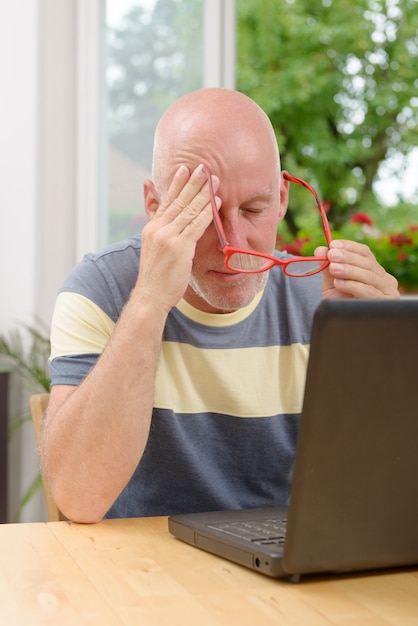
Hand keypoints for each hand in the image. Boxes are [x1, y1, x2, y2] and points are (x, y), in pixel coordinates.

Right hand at [136, 164, 219, 312]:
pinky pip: (196, 225)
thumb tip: (164, 224)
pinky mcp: (179, 248)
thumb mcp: (154, 251)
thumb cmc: (156, 277)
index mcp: (152, 229)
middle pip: (178, 201)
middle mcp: (158, 229)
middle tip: (202, 167)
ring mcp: (168, 238)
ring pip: (188, 210)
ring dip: (202, 193)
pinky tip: (215, 202)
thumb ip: (160, 234)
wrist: (150, 296)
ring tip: (213, 179)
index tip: (184, 170)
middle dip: (191, 183)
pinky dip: (207, 212)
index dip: (176, 185)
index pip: (166, 202)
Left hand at [317, 240, 399, 298]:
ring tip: (333, 268)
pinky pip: (369, 292)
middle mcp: (385, 280)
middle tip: (331, 255)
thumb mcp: (331, 283)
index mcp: (374, 270)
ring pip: (369, 276)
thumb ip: (326, 267)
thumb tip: (320, 250)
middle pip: (368, 263)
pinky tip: (339, 283)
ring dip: (349, 270)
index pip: (365, 253)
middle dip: (348, 258)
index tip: (333, 245)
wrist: (343, 326)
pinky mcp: (385, 304)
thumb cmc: (340, 304)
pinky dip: (353, 286)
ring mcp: (388, 292)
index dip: (349, 247)